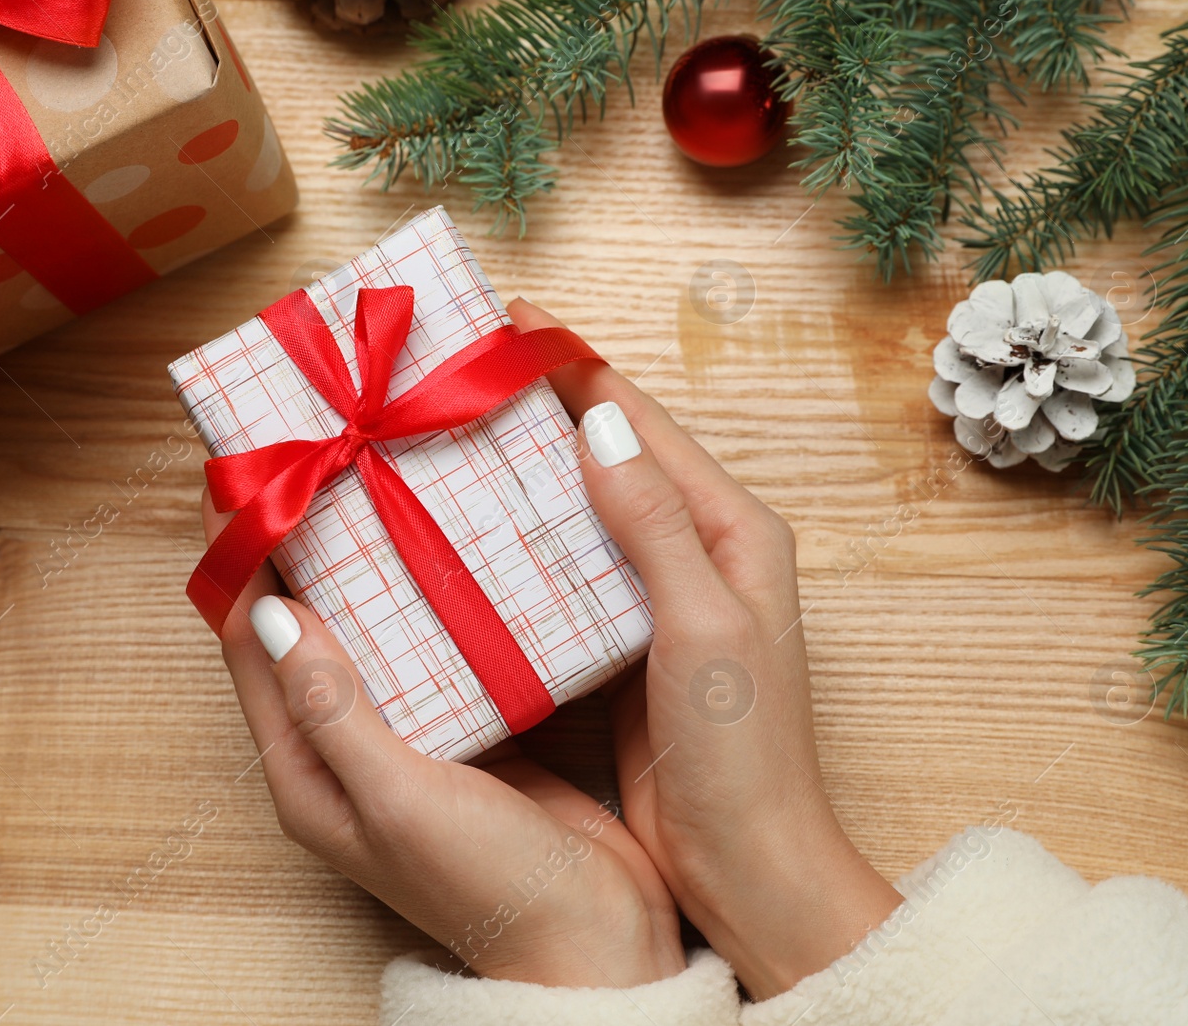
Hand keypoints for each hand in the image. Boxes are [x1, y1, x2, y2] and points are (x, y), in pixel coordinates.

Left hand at [201, 491, 685, 988]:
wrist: (594, 946)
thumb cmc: (487, 883)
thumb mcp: (397, 796)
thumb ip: (333, 707)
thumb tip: (271, 609)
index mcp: (305, 765)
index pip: (247, 636)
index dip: (238, 550)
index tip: (240, 466)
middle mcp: (341, 744)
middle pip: (301, 618)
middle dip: (298, 538)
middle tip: (315, 448)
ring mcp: (405, 732)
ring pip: (369, 620)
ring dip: (366, 552)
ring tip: (382, 470)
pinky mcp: (465, 724)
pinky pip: (432, 639)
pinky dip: (431, 585)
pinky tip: (455, 534)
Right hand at [508, 298, 903, 999]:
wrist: (746, 864)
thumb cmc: (742, 750)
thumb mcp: (704, 625)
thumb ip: (655, 523)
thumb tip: (597, 419)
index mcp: (733, 529)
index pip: (641, 421)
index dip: (572, 367)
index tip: (502, 324)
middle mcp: (698, 550)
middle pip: (607, 456)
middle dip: (537, 412)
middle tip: (452, 382)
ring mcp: (658, 599)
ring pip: (581, 512)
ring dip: (523, 478)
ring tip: (441, 445)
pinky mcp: (623, 646)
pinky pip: (567, 575)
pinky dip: (522, 549)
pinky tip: (465, 541)